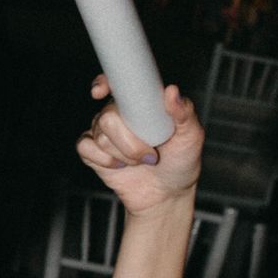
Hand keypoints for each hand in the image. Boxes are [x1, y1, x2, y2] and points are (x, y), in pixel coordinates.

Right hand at [75, 75, 201, 211]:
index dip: (104, 83)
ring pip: (100, 135)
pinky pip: (85, 148)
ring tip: (140, 161)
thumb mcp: (191, 136)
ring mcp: (105, 133)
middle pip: (107, 116)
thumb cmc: (181, 162)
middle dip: (128, 141)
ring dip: (123, 154)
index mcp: (141, 103)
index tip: (102, 91)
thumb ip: (184, 112)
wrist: (167, 195)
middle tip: (150, 154)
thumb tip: (171, 91)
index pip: (116, 83)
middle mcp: (120, 114)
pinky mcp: (94, 152)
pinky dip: (104, 160)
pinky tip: (120, 166)